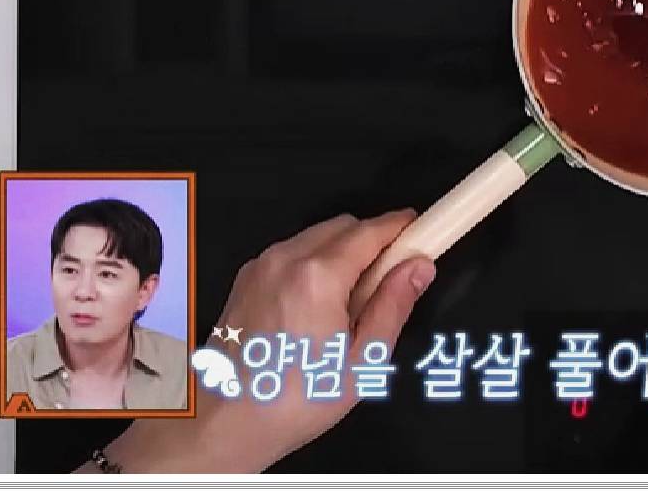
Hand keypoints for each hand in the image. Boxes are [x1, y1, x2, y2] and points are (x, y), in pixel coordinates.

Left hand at [88, 209, 432, 473]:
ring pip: (315, 236)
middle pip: (343, 225)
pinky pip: (291, 253)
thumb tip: (420, 266)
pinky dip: (314, 262)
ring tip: (353, 299)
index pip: (370, 231)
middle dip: (372, 240)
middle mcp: (285, 259)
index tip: (423, 229)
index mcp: (318, 276)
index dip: (401, 226)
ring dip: (342, 250)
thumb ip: (393, 305)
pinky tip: (320, 304)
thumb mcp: (362, 360)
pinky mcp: (245, 279)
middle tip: (392, 275)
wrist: (225, 423)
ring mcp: (260, 266)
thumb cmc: (298, 398)